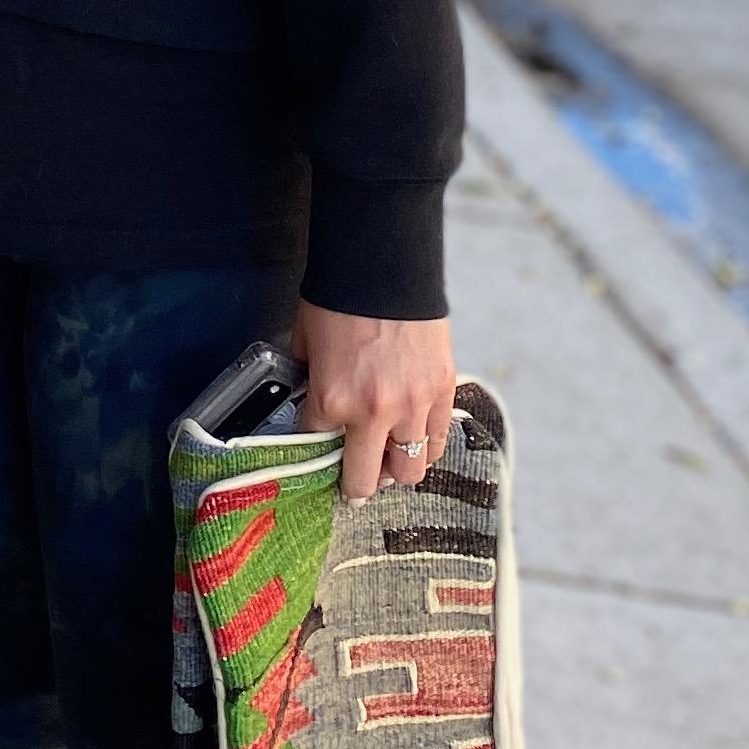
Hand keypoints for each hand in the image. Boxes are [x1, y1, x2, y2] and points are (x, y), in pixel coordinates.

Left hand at [295, 300, 456, 504]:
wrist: (384, 264)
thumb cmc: (340, 297)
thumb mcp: (306, 340)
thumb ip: (308, 377)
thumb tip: (310, 397)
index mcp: (332, 399)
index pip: (316, 444)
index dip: (314, 445)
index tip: (318, 449)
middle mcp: (374, 413)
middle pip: (365, 478)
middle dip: (355, 485)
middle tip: (354, 484)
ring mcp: (413, 405)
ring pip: (409, 470)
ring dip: (395, 471)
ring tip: (387, 462)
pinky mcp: (442, 392)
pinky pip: (437, 440)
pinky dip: (425, 446)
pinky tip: (415, 440)